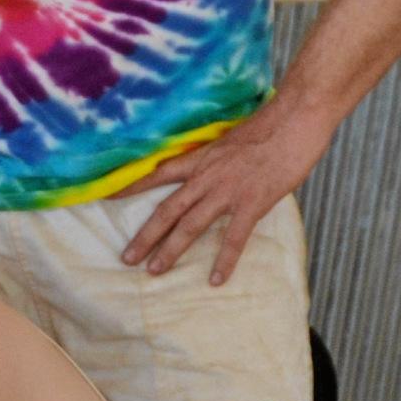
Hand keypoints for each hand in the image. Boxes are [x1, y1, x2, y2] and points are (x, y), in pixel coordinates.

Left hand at [120, 100, 332, 284]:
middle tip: (126, 258)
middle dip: (145, 235)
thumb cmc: (269, 127)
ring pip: (190, 225)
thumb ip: (216, 159)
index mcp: (200, 159)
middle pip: (167, 209)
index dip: (130, 186)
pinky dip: (224, 261)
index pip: (156, 173)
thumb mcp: (231, 140)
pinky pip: (234, 238)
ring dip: (170, 250)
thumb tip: (212, 171)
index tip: (106, 197)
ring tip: (154, 271)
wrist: (295, 120)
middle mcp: (206, 176)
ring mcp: (227, 191)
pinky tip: (215, 280)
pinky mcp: (252, 203)